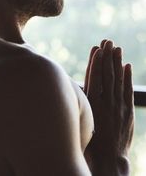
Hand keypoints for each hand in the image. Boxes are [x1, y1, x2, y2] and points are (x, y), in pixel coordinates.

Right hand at [84, 40, 133, 174]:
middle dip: (107, 56)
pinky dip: (128, 78)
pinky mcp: (128, 112)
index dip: (96, 61)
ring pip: (118, 79)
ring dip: (118, 62)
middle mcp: (106, 102)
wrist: (108, 160)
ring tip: (117, 47)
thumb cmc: (88, 141)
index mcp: (92, 103)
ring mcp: (118, 106)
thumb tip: (72, 88)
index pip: (95, 77)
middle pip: (107, 74)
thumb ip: (78, 103)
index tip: (97, 48)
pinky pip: (128, 91)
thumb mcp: (79, 120)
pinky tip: (127, 66)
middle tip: (108, 41)